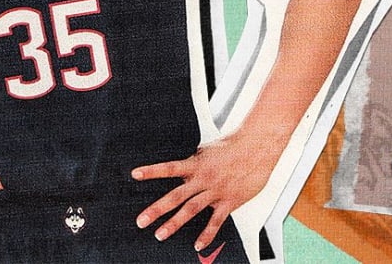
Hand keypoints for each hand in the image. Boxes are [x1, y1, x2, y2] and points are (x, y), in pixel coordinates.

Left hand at [131, 137, 265, 250]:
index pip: (169, 168)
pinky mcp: (229, 202)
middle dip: (157, 209)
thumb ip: (193, 162)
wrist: (257, 148)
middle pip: (175, 196)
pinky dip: (207, 235)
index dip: (152, 171)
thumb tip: (180, 168)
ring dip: (174, 223)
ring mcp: (215, 191)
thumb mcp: (206, 150)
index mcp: (196, 164)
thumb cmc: (232, 146)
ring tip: (160, 234)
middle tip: (141, 221)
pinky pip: (216, 222)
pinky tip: (198, 245)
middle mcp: (203, 179)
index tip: (135, 175)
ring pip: (191, 210)